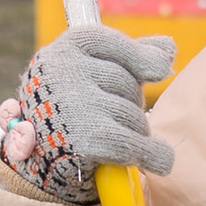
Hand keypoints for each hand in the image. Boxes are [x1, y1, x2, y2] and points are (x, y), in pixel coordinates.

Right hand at [0, 23, 176, 201]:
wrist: (37, 156)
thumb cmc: (72, 104)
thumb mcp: (93, 69)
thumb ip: (131, 54)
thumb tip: (168, 49)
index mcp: (68, 47)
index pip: (117, 45)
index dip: (142, 58)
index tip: (159, 70)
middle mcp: (66, 72)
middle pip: (130, 84)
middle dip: (131, 103)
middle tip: (112, 115)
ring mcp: (73, 107)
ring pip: (134, 116)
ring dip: (135, 131)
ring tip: (113, 137)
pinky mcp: (82, 141)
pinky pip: (134, 144)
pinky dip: (154, 155)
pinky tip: (162, 160)